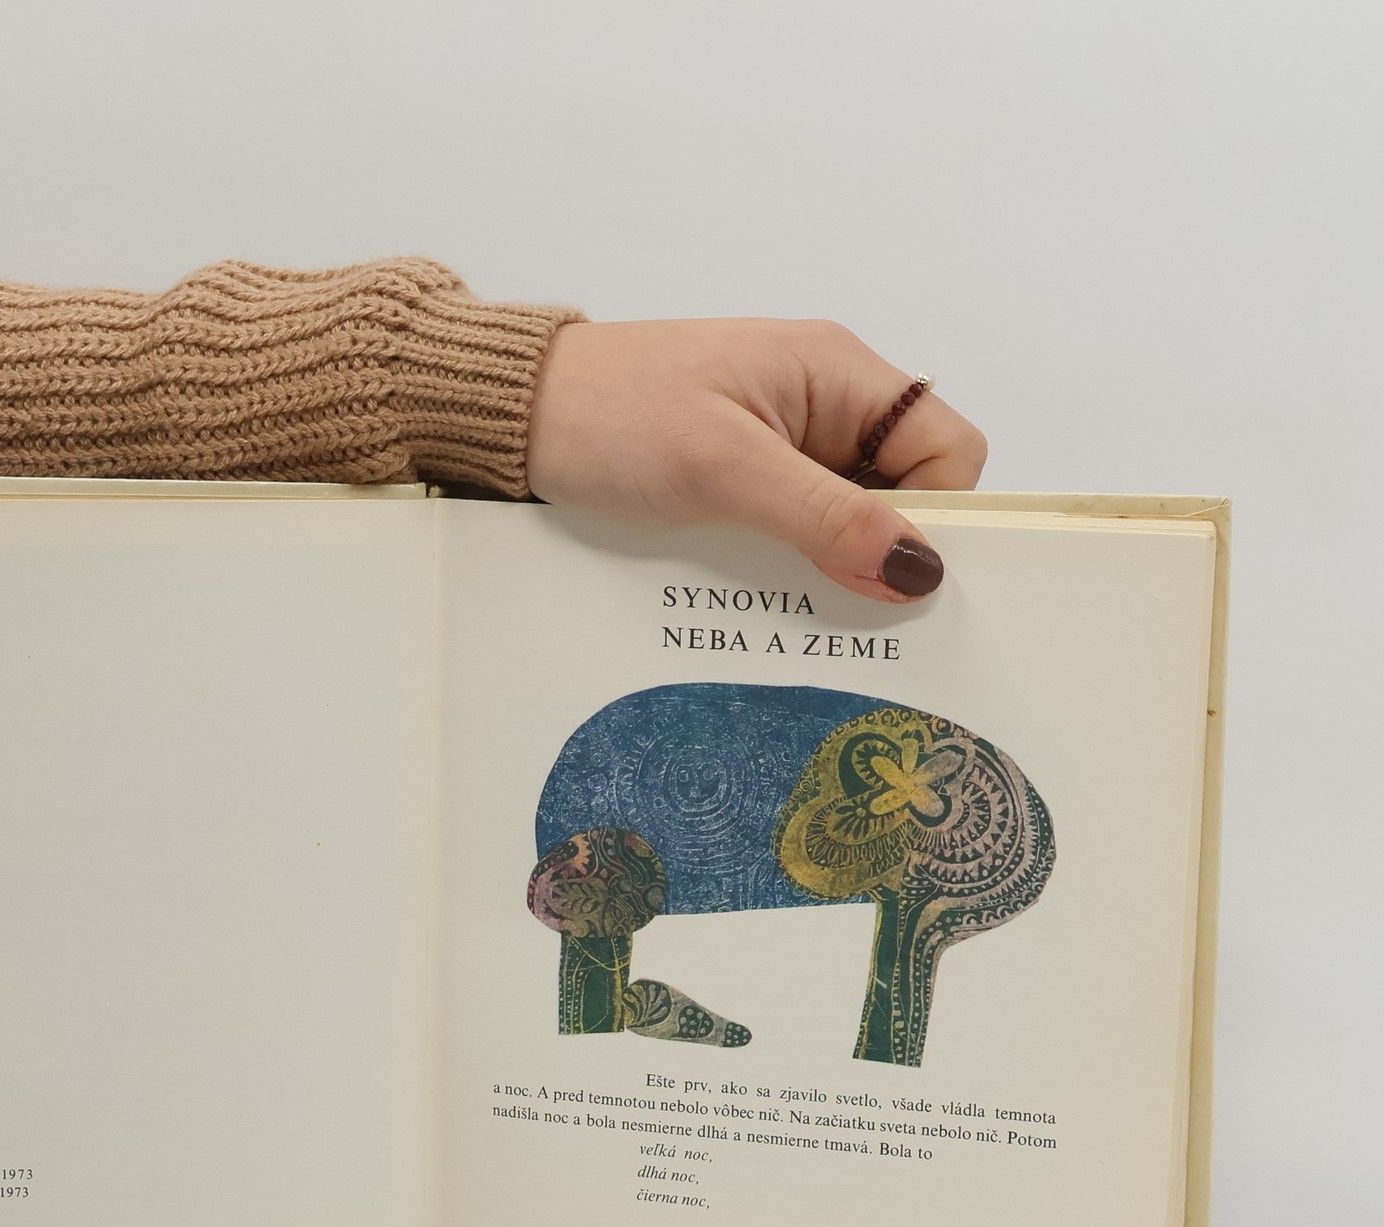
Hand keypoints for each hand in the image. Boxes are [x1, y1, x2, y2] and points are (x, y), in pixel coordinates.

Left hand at [525, 318, 988, 601]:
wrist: (514, 414)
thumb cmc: (611, 417)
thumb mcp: (723, 468)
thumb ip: (823, 516)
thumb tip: (919, 569)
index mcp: (837, 373)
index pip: (946, 446)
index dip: (939, 514)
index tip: (893, 578)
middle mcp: (823, 404)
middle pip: (903, 490)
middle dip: (884, 553)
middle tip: (849, 619)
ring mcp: (779, 444)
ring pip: (845, 520)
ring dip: (830, 569)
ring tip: (796, 617)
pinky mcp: (737, 480)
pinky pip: (791, 532)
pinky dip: (786, 568)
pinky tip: (760, 602)